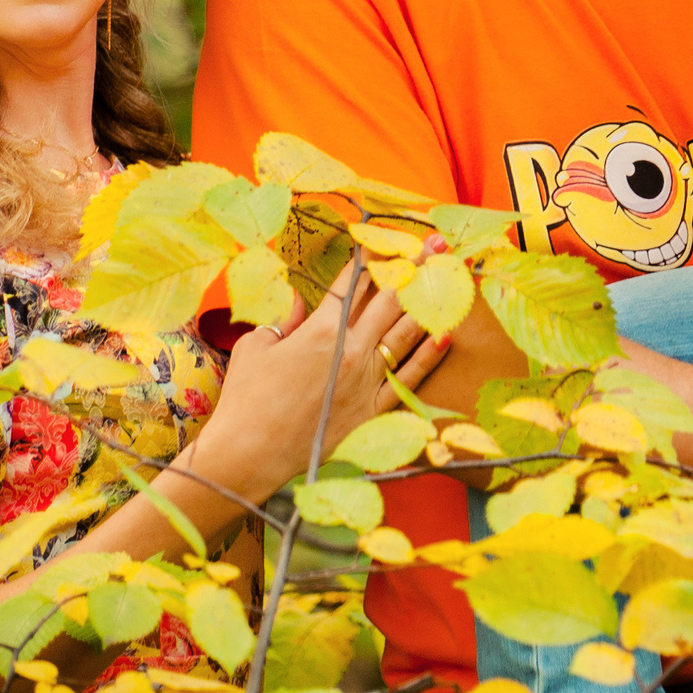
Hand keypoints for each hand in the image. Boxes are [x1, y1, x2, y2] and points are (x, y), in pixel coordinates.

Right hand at [200, 246, 448, 483]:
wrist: (249, 455)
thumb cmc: (245, 399)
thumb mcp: (256, 347)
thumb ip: (283, 320)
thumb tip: (299, 301)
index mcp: (320, 330)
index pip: (353, 284)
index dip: (371, 257)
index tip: (385, 237)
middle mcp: (350, 351)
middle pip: (389, 300)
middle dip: (413, 267)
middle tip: (434, 244)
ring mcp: (366, 382)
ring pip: (405, 333)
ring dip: (427, 303)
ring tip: (447, 278)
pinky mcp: (373, 412)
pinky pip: (408, 379)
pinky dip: (428, 356)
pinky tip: (445, 334)